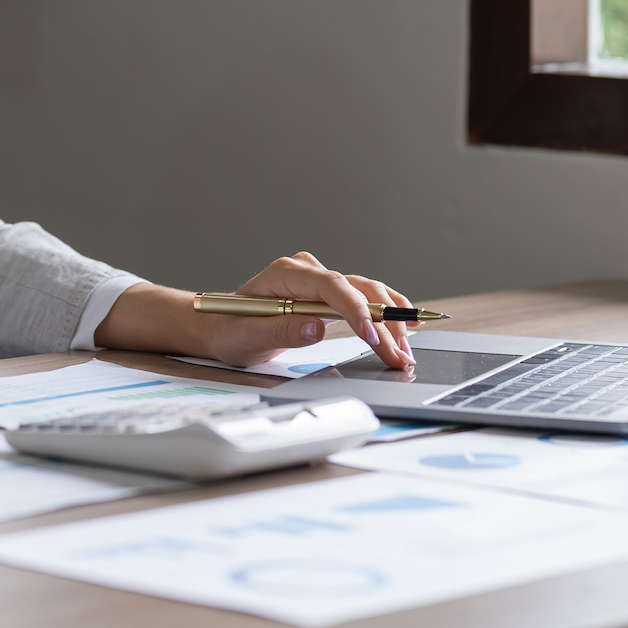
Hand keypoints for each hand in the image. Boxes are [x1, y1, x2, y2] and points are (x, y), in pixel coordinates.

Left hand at [94, 254, 416, 371]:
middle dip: (383, 324)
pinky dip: (386, 311)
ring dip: (390, 319)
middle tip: (400, 357)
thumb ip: (280, 332)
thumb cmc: (229, 330)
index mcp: (285, 274)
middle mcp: (307, 270)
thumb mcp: (247, 338)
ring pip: (366, 291)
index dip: (357, 311)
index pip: (331, 286)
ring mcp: (319, 280)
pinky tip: (406, 324)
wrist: (220, 326)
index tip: (374, 337)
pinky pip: (363, 297)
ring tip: (408, 348)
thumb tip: (315, 328)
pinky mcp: (328, 293)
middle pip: (356, 289)